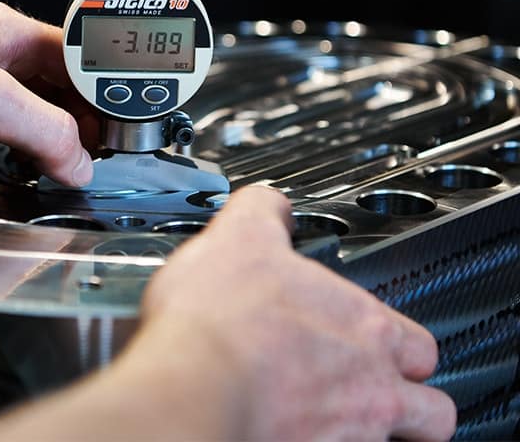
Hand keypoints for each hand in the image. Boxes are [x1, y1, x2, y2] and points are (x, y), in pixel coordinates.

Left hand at [0, 2, 95, 186]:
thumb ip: (47, 131)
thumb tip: (80, 160)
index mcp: (2, 31)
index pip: (74, 56)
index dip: (102, 89)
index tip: (120, 123)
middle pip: (53, 87)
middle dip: (79, 119)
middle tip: (98, 152)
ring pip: (24, 113)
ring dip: (48, 139)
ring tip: (68, 164)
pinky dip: (16, 154)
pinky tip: (22, 169)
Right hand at [129, 186, 456, 440]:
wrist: (192, 385)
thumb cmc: (220, 320)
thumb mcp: (239, 236)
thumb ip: (264, 211)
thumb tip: (270, 204)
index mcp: (364, 326)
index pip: (418, 343)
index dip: (399, 343)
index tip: (373, 338)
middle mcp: (369, 387)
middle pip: (432, 411)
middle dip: (411, 401)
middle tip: (377, 391)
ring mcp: (346, 434)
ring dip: (374, 431)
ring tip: (337, 418)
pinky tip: (290, 428)